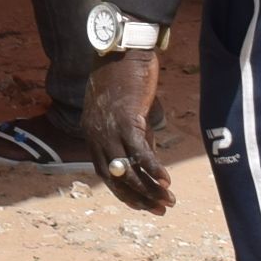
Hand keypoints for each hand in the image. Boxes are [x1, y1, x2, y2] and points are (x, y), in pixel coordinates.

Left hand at [82, 41, 173, 212]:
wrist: (121, 50)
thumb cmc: (123, 79)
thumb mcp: (124, 113)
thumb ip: (133, 137)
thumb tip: (146, 161)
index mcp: (92, 134)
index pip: (106, 174)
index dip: (125, 193)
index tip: (144, 206)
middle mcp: (95, 135)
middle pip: (115, 178)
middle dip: (138, 197)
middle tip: (160, 210)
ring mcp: (109, 128)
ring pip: (127, 169)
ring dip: (148, 188)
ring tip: (168, 200)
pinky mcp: (126, 119)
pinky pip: (139, 152)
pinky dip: (152, 168)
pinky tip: (167, 181)